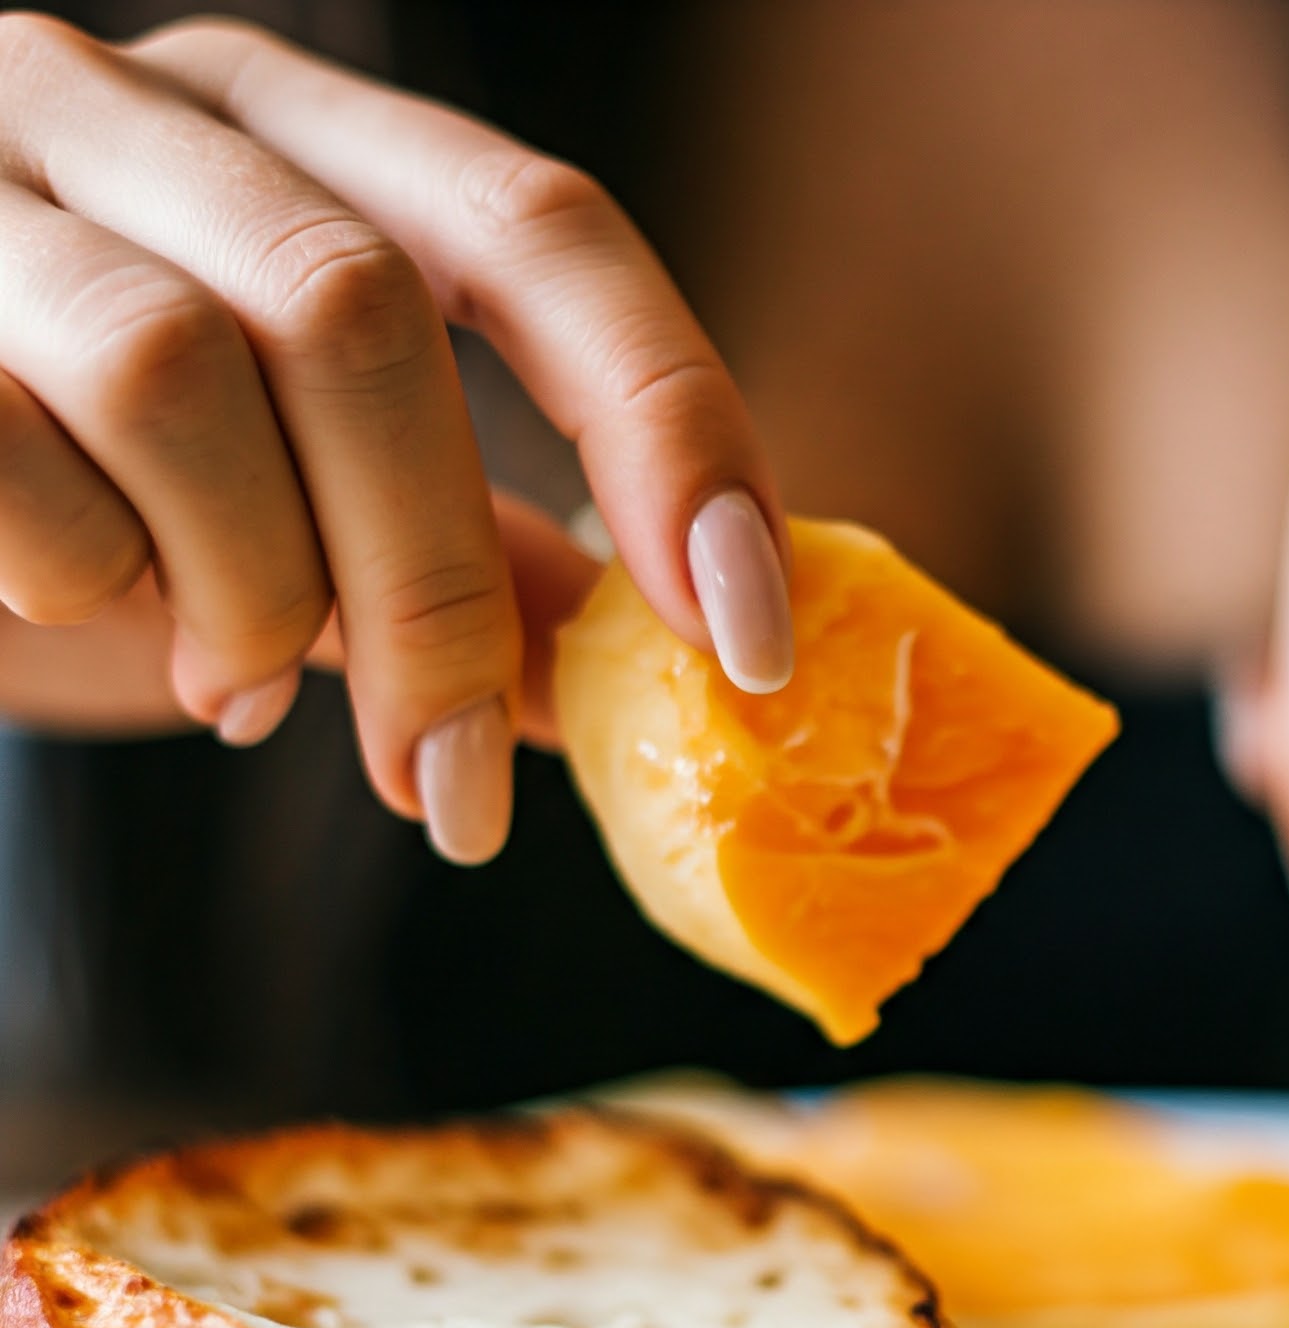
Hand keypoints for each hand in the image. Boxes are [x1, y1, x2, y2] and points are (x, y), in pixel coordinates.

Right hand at [0, 14, 794, 861]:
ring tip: (234, 688)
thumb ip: (476, 566)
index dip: (670, 425)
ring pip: (180, 371)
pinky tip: (87, 607)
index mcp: (297, 137)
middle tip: (448, 790)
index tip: (746, 636)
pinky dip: (85, 576)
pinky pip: (17, 451)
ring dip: (248, 593)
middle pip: (358, 314)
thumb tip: (666, 676)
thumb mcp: (308, 515)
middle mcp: (131, 106)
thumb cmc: (92, 496)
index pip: (541, 228)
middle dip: (431, 593)